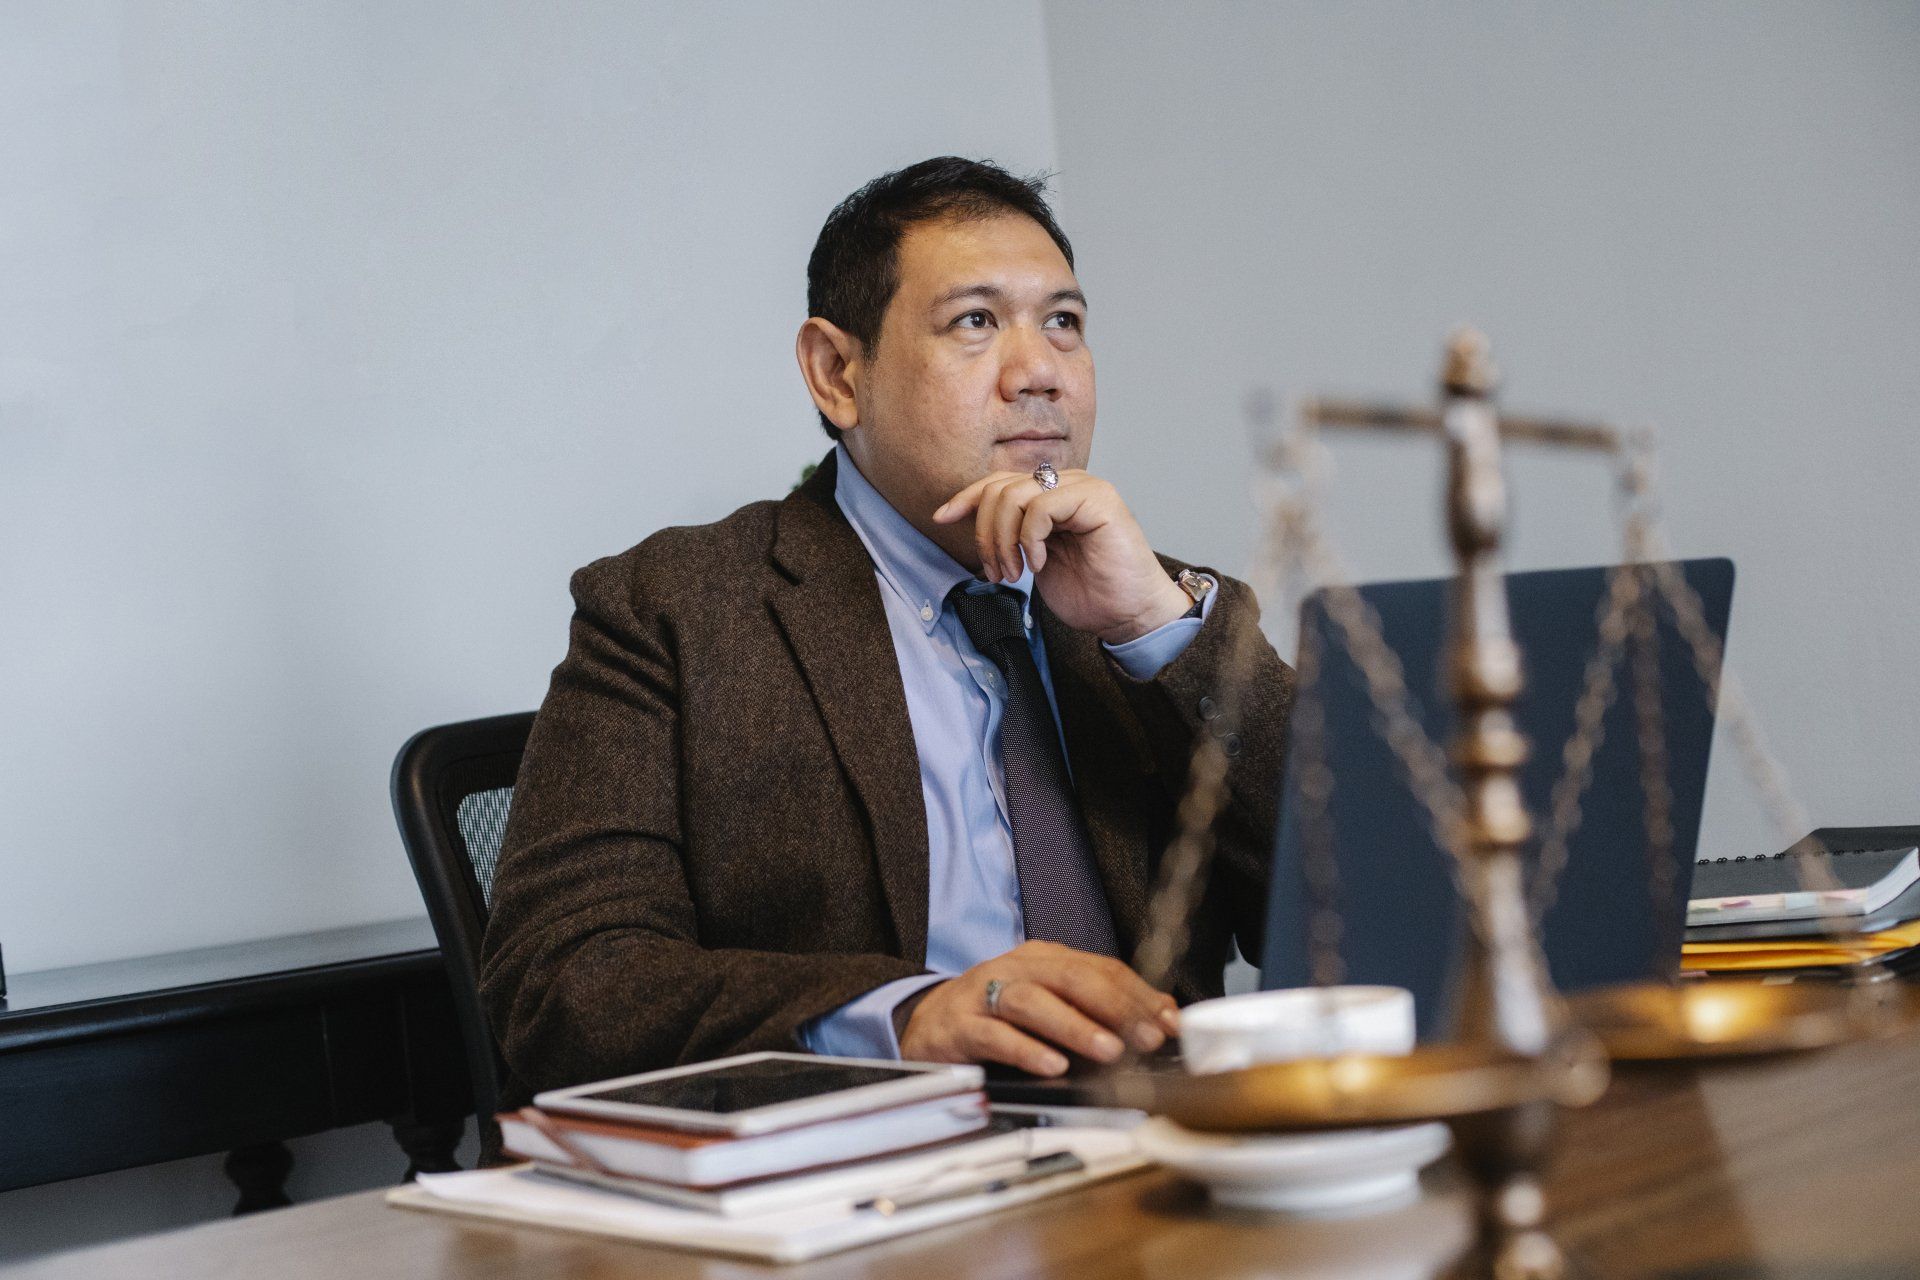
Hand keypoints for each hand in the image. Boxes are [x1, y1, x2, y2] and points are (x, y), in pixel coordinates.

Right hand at [898, 940, 1180, 1074]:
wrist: (926, 1023)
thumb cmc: (997, 1016)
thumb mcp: (1049, 1005)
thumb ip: (1095, 1010)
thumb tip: (1155, 1021)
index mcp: (1044, 959)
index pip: (1100, 968)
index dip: (1137, 994)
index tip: (1169, 1021)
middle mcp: (1017, 968)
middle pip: (1071, 978)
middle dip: (1114, 1008)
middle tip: (1146, 1037)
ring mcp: (985, 994)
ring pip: (1034, 1002)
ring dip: (1075, 1027)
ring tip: (1108, 1051)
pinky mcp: (960, 1026)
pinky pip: (995, 1035)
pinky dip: (1026, 1050)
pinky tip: (1052, 1067)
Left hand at [932, 469, 1192, 644]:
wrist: (1130, 615)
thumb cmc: (1090, 592)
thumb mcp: (1034, 560)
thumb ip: (1012, 535)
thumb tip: (972, 520)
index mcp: (1051, 495)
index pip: (998, 482)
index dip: (966, 498)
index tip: (942, 518)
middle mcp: (1067, 484)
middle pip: (1000, 488)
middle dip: (985, 533)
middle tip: (996, 572)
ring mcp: (1084, 488)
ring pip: (1015, 495)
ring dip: (1003, 540)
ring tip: (1014, 574)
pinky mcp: (1098, 500)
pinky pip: (1041, 507)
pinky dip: (1030, 539)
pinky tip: (1038, 565)